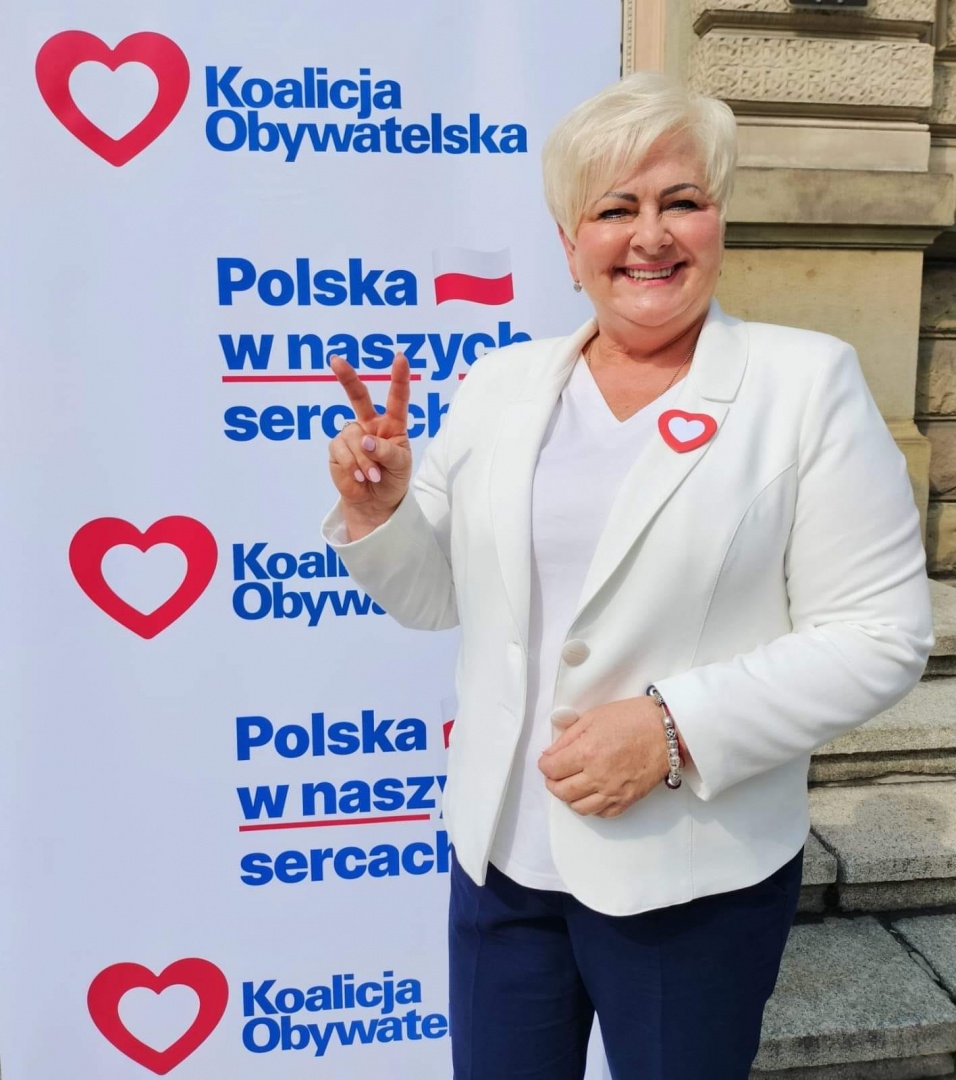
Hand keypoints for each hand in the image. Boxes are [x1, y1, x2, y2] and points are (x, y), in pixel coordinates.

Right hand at [328, 353, 412, 538]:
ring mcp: (351, 435)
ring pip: (352, 436)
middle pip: (358, 396)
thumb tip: (364, 439)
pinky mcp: (337, 449)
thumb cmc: (393, 479)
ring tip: (372, 476)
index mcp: (392, 424)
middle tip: (335, 360)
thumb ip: (386, 450)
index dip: (399, 378)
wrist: (375, 503)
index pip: (397, 398)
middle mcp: (370, 424)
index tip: (400, 358)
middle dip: (347, 378)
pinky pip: (340, 450)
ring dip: (363, 459)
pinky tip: (359, 477)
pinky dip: (352, 465)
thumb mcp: (400, 465)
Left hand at [537, 697, 669, 817]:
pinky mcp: (628, 800)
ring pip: (579, 807)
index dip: (544, 764)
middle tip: (555, 773)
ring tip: (572, 784)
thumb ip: (568, 737)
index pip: (551, 769)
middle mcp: (598, 776)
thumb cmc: (632, 718)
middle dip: (552, 782)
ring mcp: (613, 791)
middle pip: (561, 791)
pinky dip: (592, 807)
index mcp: (587, 752)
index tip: (547, 761)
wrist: (667, 731)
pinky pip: (602, 814)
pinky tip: (592, 793)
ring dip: (570, 797)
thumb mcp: (593, 717)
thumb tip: (550, 754)